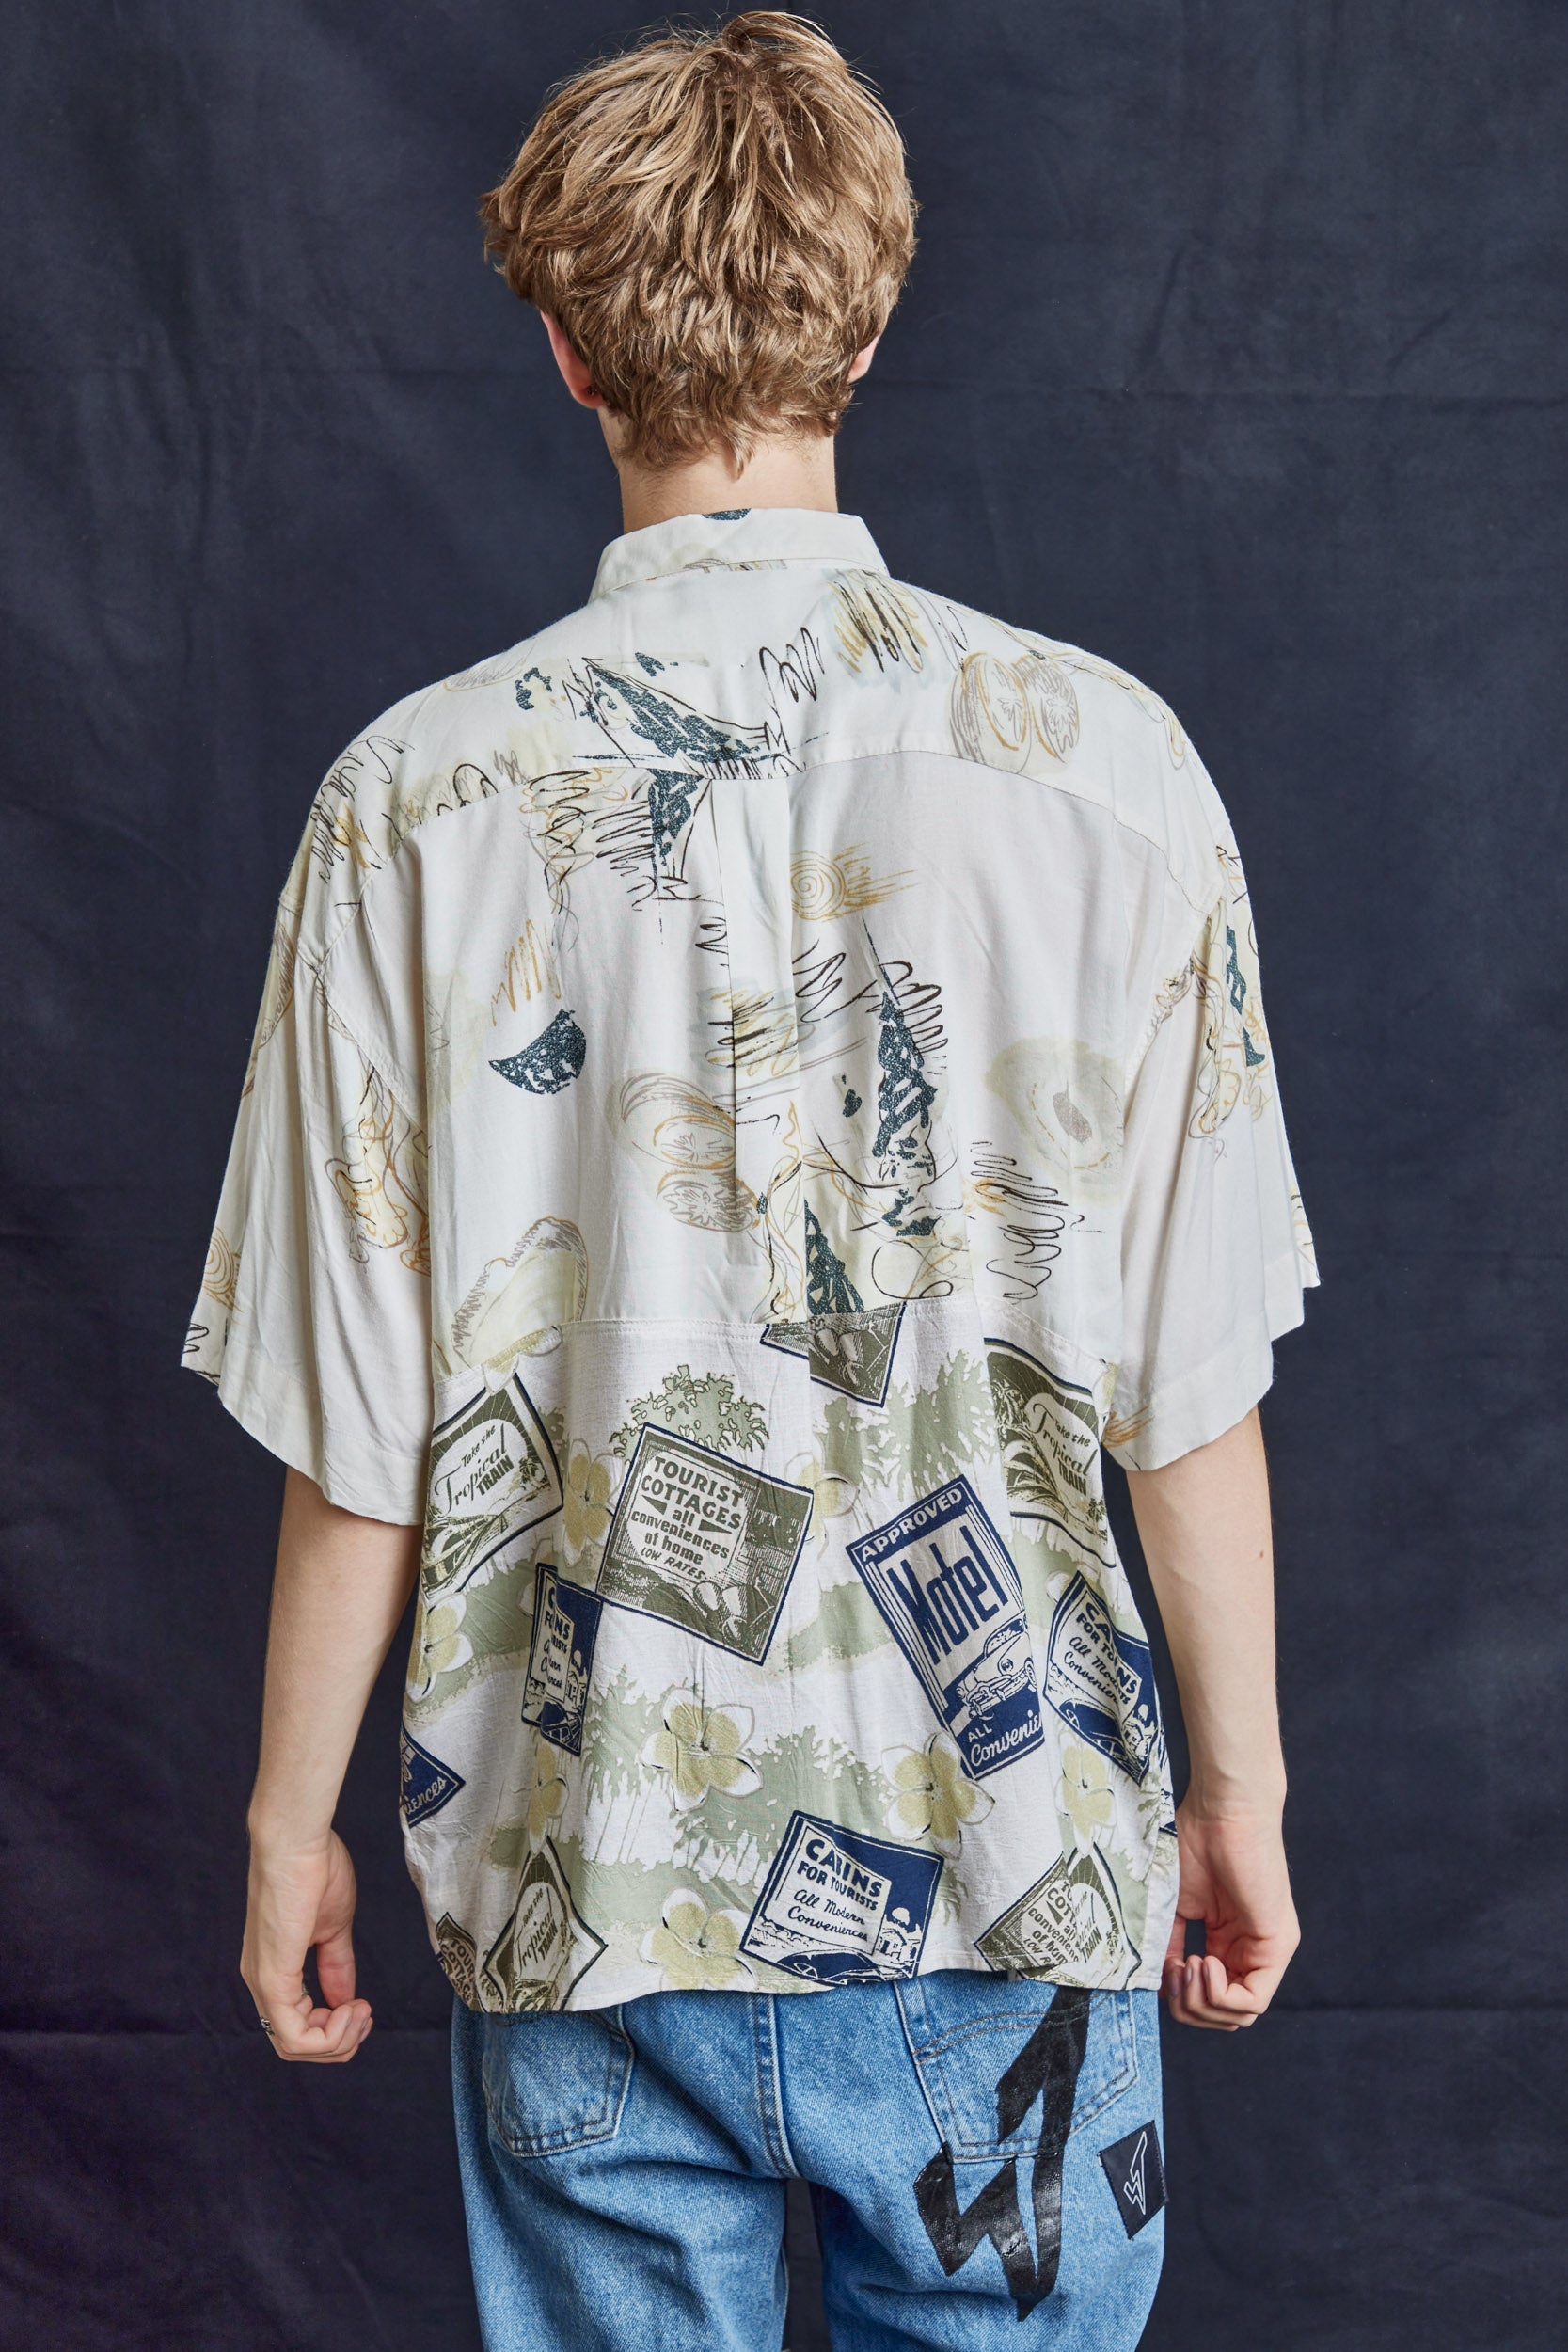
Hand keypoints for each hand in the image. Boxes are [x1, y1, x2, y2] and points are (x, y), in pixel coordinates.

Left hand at [240, 1827, 372, 2062]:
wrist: (297, 1840)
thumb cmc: (314, 1869)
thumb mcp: (333, 1927)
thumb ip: (336, 1966)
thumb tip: (345, 1999)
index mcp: (273, 1971)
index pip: (296, 2026)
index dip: (335, 2029)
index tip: (364, 2005)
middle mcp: (261, 1983)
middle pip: (294, 2045)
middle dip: (339, 2042)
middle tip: (366, 2014)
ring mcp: (263, 1983)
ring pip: (294, 2046)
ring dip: (338, 2040)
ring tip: (361, 2011)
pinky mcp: (272, 1978)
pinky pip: (294, 2035)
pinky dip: (330, 2035)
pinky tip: (353, 2008)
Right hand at [1161, 1801, 1298, 2030]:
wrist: (1221, 1810)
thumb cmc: (1196, 1843)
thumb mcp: (1174, 1906)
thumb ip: (1168, 1945)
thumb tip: (1156, 1985)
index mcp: (1228, 1942)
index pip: (1210, 1999)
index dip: (1181, 1998)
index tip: (1162, 1969)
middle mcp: (1251, 1952)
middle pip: (1224, 2016)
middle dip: (1189, 2007)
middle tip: (1173, 1972)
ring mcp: (1267, 1951)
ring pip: (1239, 2016)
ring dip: (1201, 2001)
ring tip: (1187, 1964)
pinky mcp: (1277, 1946)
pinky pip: (1252, 2001)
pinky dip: (1218, 1993)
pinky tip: (1201, 1960)